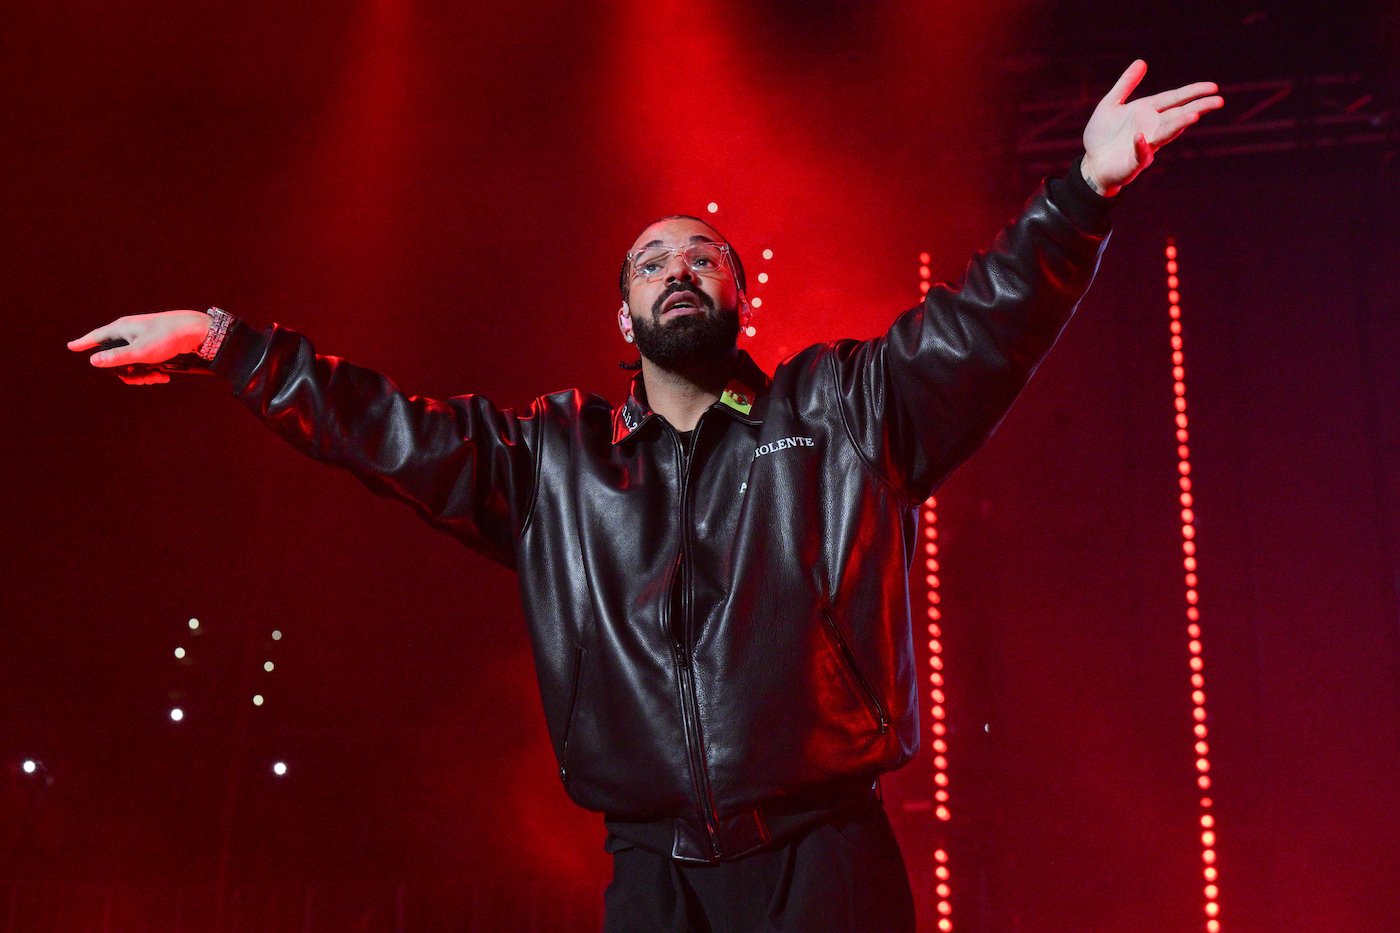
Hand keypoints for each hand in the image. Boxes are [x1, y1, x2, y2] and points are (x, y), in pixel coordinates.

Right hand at [66, 310, 210, 385]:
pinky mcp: (155, 343)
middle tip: (142, 380)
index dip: (84, 343)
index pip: (97, 337)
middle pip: (117, 357)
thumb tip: (93, 361)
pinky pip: (145, 360)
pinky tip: (163, 376)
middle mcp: (130, 332)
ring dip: (142, 374)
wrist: (196, 330)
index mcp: (121, 329)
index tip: (71, 347)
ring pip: (133, 361)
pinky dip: (152, 370)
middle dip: (127, 373)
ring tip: (156, 378)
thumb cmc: (166, 337)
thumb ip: (116, 357)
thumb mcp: (139, 351)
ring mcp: (142, 337)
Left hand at [1081, 60, 1223, 196]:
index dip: (1192, 92)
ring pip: (1165, 134)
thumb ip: (1125, 84)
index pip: (1174, 99)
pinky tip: (1141, 137)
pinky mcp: (1133, 162)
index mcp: (1147, 111)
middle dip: (1197, 107)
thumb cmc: (1102, 135)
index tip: (1213, 86)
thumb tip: (1142, 61)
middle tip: (1219, 101)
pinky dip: (1141, 146)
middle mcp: (1151, 127)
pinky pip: (1139, 153)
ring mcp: (1145, 145)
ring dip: (1178, 125)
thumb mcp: (1110, 104)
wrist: (1090, 164)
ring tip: (1194, 116)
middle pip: (1178, 115)